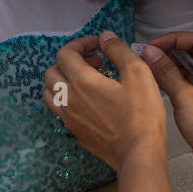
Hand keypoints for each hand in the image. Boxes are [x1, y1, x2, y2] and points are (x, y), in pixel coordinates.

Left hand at [43, 32, 167, 169]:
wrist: (138, 154)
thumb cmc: (141, 114)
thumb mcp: (138, 73)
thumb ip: (119, 50)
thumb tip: (105, 37)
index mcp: (80, 81)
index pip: (64, 53)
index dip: (80, 43)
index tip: (98, 45)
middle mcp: (67, 99)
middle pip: (52, 72)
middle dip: (71, 61)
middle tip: (97, 62)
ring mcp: (68, 118)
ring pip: (51, 93)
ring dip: (65, 81)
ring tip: (90, 81)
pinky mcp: (75, 132)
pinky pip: (62, 110)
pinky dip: (70, 99)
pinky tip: (92, 102)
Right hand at [138, 32, 192, 182]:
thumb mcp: (186, 97)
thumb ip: (167, 73)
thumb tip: (150, 51)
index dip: (175, 39)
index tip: (154, 47)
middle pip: (190, 55)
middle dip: (167, 52)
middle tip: (144, 57)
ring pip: (184, 71)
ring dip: (166, 68)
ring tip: (144, 70)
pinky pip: (182, 87)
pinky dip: (168, 83)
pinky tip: (152, 86)